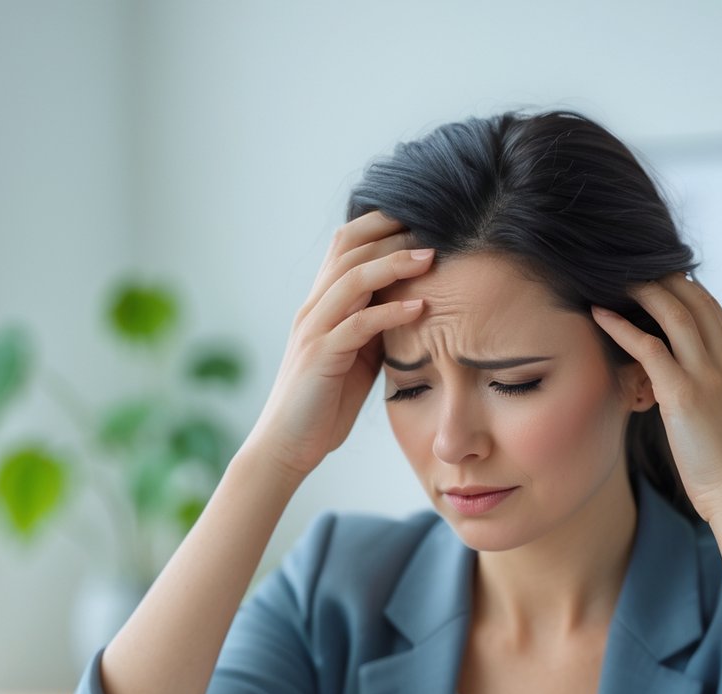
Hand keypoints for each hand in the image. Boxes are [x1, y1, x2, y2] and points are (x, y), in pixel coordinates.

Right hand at [248, 211, 433, 478]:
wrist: (287, 446)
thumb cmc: (323, 405)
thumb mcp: (356, 358)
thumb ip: (376, 329)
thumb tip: (414, 305)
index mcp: (322, 304)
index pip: (346, 245)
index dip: (382, 225)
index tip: (423, 218)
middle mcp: (314, 308)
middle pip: (348, 248)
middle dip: (392, 232)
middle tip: (434, 225)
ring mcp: (314, 330)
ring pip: (352, 279)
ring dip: (394, 264)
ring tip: (431, 257)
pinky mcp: (320, 357)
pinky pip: (358, 325)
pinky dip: (391, 312)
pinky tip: (420, 307)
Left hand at [592, 275, 721, 525]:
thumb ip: (711, 389)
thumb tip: (682, 380)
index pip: (712, 309)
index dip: (684, 287)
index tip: (657, 277)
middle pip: (695, 301)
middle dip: (662, 279)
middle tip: (630, 268)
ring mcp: (709, 376)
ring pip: (674, 315)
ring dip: (642, 292)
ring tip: (614, 280)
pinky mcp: (684, 395)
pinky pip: (649, 348)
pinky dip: (623, 327)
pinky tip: (600, 315)